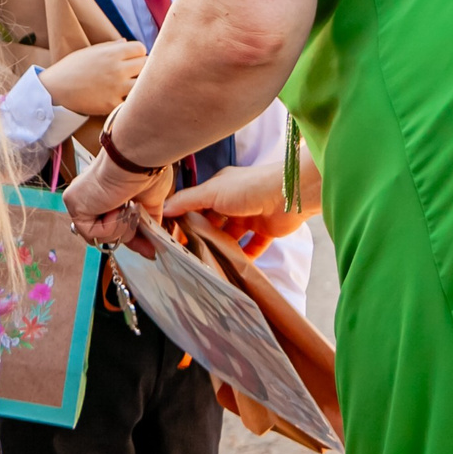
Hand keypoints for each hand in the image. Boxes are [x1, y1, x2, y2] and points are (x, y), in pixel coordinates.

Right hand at [37, 40, 146, 118]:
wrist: (54, 89)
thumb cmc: (70, 68)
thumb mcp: (89, 52)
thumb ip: (111, 47)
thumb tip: (126, 42)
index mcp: (112, 53)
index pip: (141, 48)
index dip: (138, 54)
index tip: (132, 60)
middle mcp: (117, 69)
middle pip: (146, 65)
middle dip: (141, 68)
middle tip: (132, 74)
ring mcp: (116, 87)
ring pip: (143, 84)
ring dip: (138, 85)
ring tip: (130, 87)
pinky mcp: (112, 104)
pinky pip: (131, 102)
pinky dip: (128, 101)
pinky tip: (121, 99)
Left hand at [65, 146, 168, 245]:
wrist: (138, 159)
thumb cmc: (145, 170)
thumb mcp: (149, 202)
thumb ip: (146, 223)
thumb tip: (153, 246)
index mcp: (105, 193)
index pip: (112, 224)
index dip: (130, 237)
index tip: (147, 248)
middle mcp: (89, 196)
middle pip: (105, 233)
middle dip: (126, 234)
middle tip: (139, 224)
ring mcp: (79, 200)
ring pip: (99, 236)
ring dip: (120, 227)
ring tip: (127, 207)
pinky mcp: (73, 204)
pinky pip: (92, 233)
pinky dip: (110, 225)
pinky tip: (116, 206)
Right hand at [165, 158, 309, 248]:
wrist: (290, 194)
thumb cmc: (248, 188)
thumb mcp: (211, 191)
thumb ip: (186, 201)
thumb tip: (162, 209)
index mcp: (219, 188)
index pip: (196, 205)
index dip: (184, 219)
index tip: (172, 237)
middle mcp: (234, 201)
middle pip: (212, 222)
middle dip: (201, 236)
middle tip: (188, 253)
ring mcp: (250, 216)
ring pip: (231, 235)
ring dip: (222, 247)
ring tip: (209, 262)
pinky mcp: (266, 230)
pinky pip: (253, 246)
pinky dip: (246, 256)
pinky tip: (235, 266)